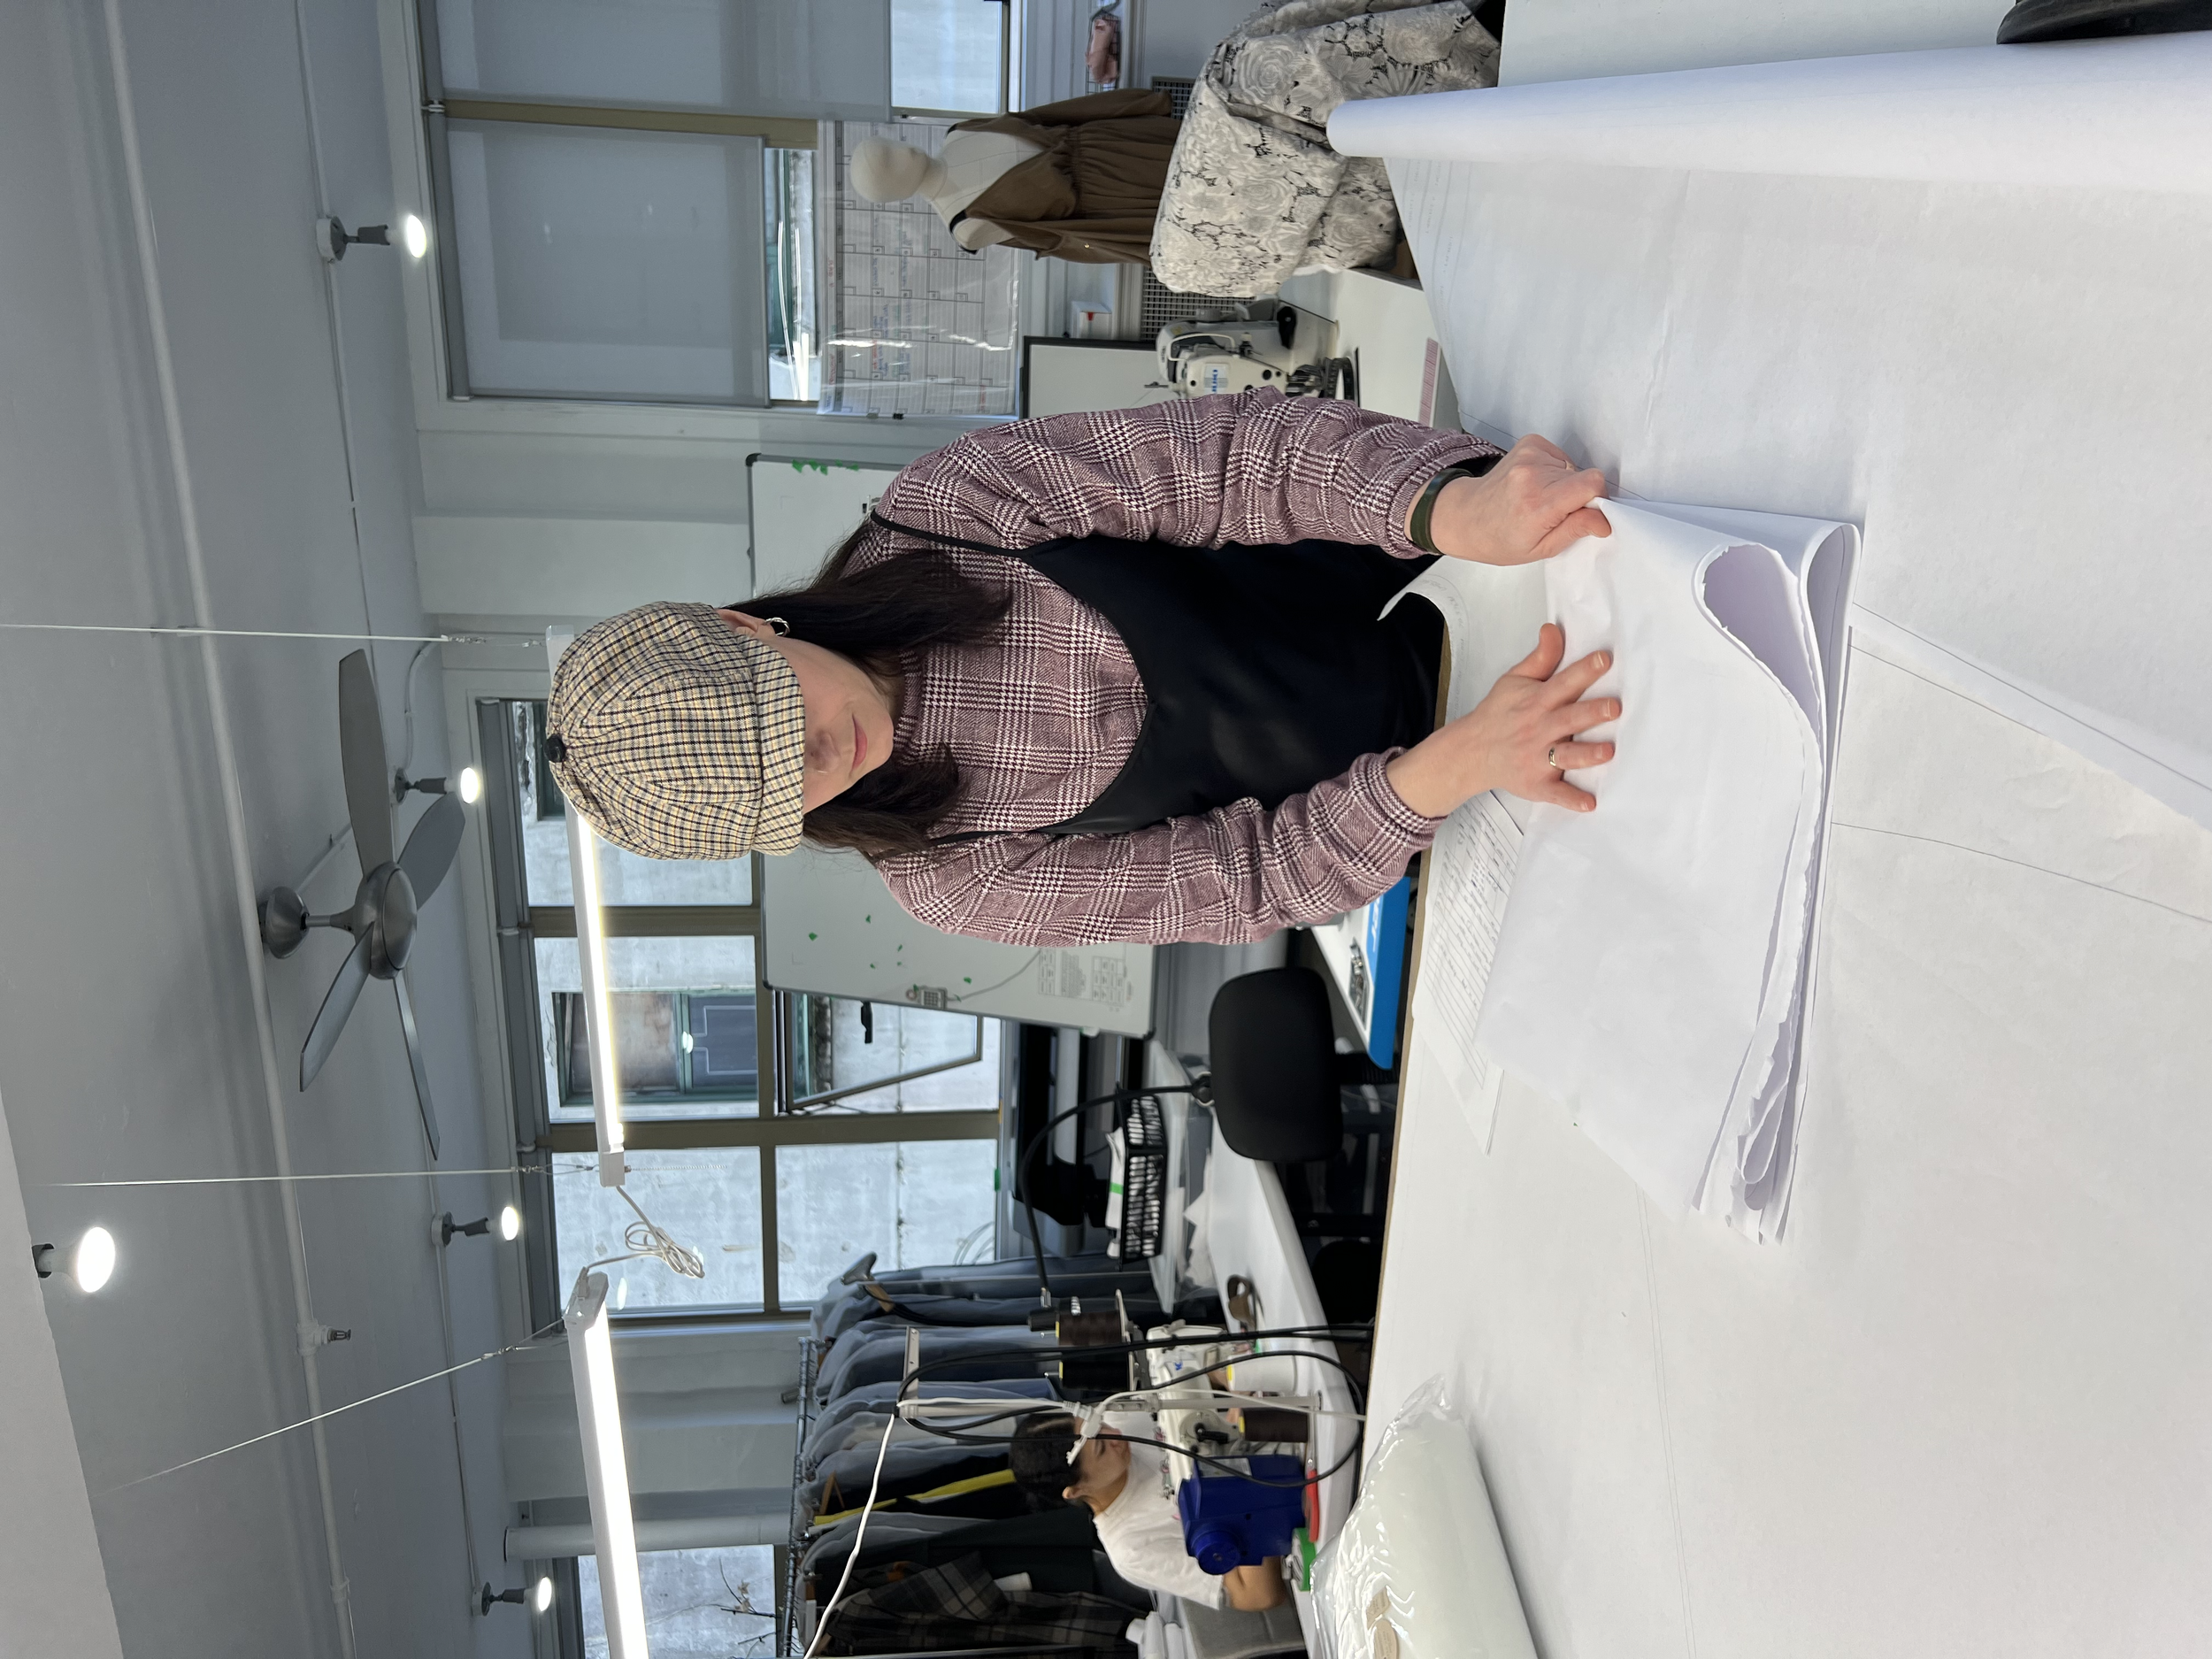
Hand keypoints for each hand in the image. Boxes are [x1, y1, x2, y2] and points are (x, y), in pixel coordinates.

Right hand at [1384, 624, 1618, 815]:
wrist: (1471, 752)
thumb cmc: (1499, 714)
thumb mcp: (1515, 680)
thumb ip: (1541, 657)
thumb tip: (1554, 629)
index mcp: (1536, 702)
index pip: (1563, 683)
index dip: (1584, 671)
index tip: (1604, 659)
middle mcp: (1539, 729)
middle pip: (1568, 719)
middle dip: (1591, 713)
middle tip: (1614, 707)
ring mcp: (1538, 758)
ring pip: (1565, 756)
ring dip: (1586, 755)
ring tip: (1608, 751)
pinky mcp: (1537, 783)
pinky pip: (1556, 793)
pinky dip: (1571, 800)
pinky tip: (1589, 804)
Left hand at [1424, 434, 1610, 565]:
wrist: (1467, 517)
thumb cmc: (1500, 538)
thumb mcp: (1541, 549)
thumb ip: (1575, 530)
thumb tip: (1605, 519)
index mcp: (1539, 504)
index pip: (1592, 484)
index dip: (1597, 500)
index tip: (1585, 513)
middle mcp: (1533, 474)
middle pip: (1584, 476)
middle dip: (1579, 495)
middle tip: (1555, 512)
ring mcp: (1529, 455)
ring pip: (1573, 467)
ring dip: (1565, 483)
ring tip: (1541, 498)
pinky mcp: (1529, 444)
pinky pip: (1560, 456)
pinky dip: (1555, 470)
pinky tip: (1537, 484)